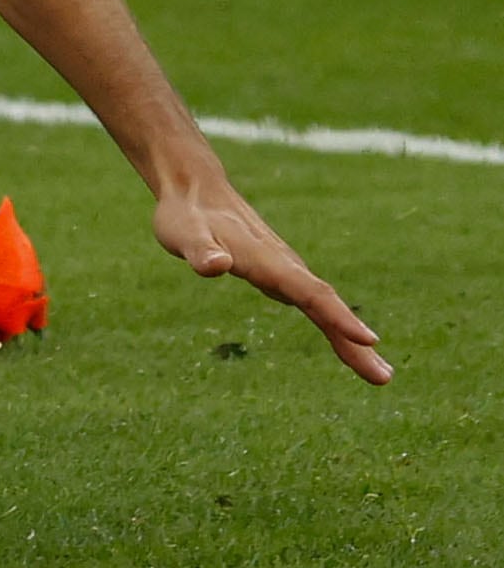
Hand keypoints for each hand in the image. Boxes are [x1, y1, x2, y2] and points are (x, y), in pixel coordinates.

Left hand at [154, 181, 388, 382]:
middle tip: (383, 378)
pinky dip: (333, 324)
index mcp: (268, 261)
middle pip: (326, 305)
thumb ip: (201, 252)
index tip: (368, 340)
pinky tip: (345, 342)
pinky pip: (313, 303)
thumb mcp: (183, 235)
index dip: (338, 317)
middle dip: (355, 341)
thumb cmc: (185, 216)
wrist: (195, 189)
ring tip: (378, 372)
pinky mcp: (280, 274)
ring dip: (351, 338)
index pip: (309, 292)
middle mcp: (284, 265)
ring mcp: (285, 270)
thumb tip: (217, 266)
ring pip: (324, 306)